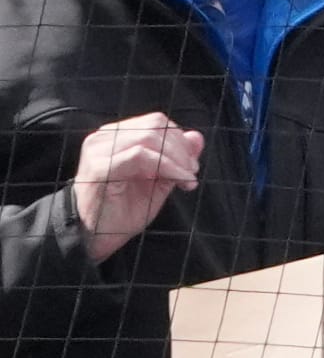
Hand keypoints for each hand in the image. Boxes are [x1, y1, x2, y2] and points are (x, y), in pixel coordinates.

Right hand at [71, 111, 197, 259]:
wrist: (94, 235)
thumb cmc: (123, 209)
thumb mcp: (158, 180)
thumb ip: (176, 158)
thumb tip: (196, 136)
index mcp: (116, 136)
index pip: (156, 122)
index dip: (180, 139)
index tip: (192, 164)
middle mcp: (104, 138)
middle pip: (155, 126)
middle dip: (182, 149)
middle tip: (192, 172)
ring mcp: (99, 151)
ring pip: (149, 138)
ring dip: (177, 159)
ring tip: (187, 179)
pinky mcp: (101, 167)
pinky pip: (141, 156)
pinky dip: (167, 167)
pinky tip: (179, 181)